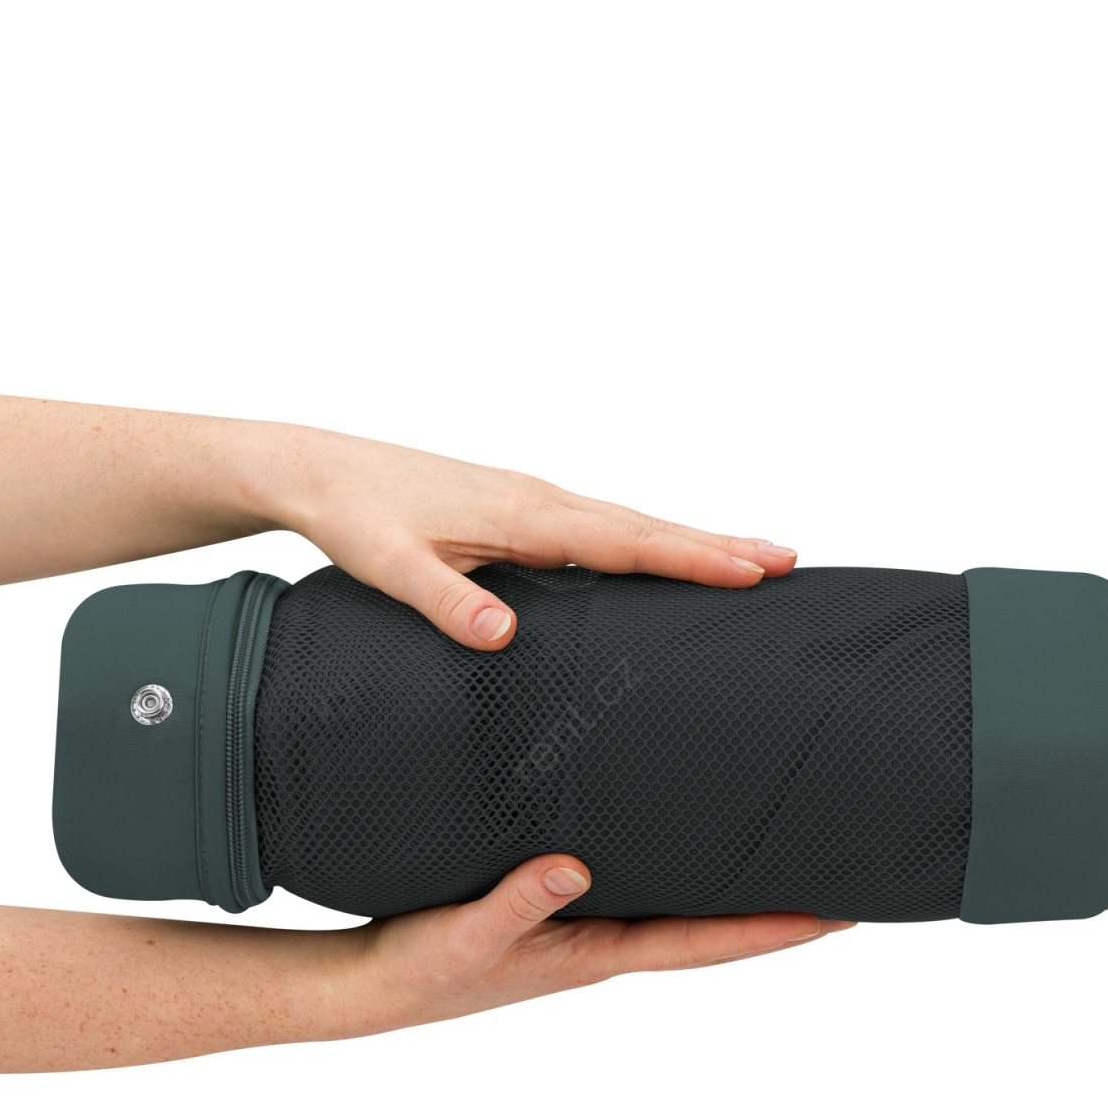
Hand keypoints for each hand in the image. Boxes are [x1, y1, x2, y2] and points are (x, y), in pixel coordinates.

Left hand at [251, 430, 799, 648]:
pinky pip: (602, 528)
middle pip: (645, 526)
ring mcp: (534, 501)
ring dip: (690, 539)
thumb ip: (445, 602)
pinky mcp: (521, 509)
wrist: (319, 469)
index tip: (750, 571)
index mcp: (521, 513)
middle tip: (788, 559)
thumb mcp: (390, 566)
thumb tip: (502, 638)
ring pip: (629, 524)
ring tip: (752, 557)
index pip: (623, 542)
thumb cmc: (355, 516)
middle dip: (717, 543)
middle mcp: (539, 499)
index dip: (689, 559)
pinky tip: (662, 557)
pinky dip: (647, 539)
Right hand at [321, 855, 853, 1038]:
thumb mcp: (462, 934)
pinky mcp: (560, 912)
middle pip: (709, 926)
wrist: (373, 985)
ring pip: (678, 908)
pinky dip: (677, 873)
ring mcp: (585, 931)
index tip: (837, 915)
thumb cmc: (419, 967)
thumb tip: (572, 865)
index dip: (772, 930)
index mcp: (595, 954)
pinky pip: (638, 890)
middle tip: (842, 872)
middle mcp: (604, 944)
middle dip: (775, 907)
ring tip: (783, 851)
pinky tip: (686, 842)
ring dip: (731, 891)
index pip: (703, 942)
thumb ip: (516, 901)